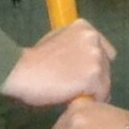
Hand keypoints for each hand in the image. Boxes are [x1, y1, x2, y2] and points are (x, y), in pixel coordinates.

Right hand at [0, 19, 115, 107]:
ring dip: (93, 91)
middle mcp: (94, 39)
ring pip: (106, 82)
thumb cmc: (34, 59)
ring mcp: (95, 58)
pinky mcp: (93, 77)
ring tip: (76, 95)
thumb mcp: (57, 40)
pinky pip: (101, 94)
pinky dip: (91, 100)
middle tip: (78, 88)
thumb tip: (85, 61)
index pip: (106, 50)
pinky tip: (77, 99)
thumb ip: (75, 46)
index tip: (85, 74)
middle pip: (106, 67)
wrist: (22, 71)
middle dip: (95, 78)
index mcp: (85, 28)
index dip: (96, 65)